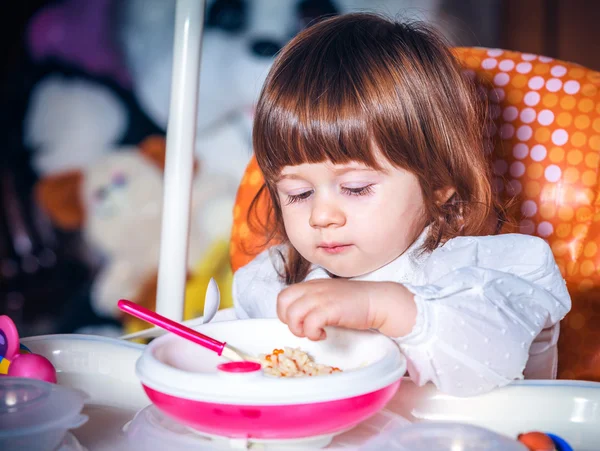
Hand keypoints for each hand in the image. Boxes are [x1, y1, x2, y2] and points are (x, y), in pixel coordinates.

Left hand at [277, 279, 416, 339]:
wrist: (377, 300)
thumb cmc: (354, 302)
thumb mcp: (328, 296)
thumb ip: (312, 301)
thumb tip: (299, 318)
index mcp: (311, 285)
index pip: (283, 296)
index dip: (285, 312)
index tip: (299, 322)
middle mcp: (313, 289)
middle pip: (283, 303)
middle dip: (289, 321)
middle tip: (304, 329)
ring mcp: (321, 298)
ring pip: (293, 314)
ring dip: (300, 329)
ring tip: (315, 332)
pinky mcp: (330, 309)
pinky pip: (310, 323)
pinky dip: (313, 333)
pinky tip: (324, 334)